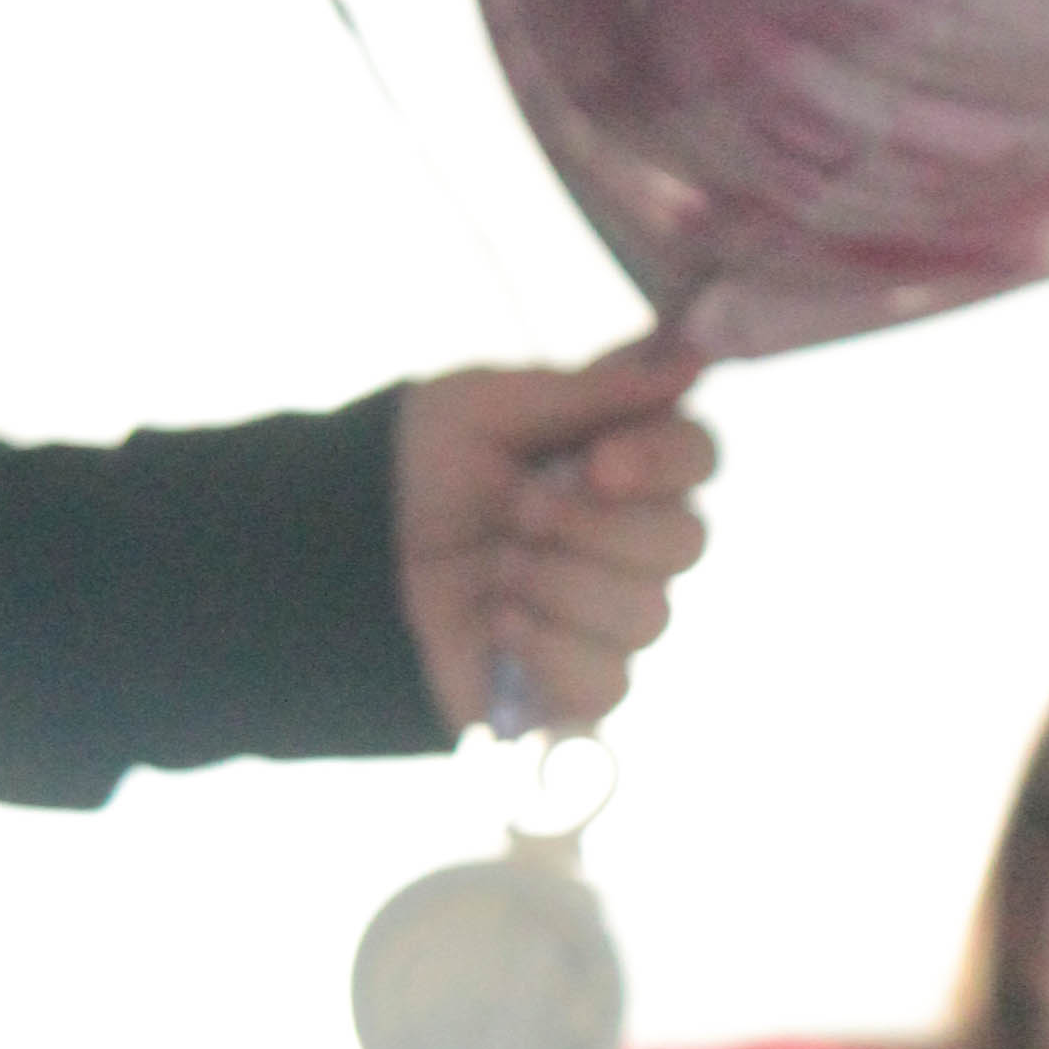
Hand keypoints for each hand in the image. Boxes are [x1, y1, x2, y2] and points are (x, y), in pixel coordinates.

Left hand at [391, 337, 713, 734]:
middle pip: (686, 541)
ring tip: (495, 568)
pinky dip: (549, 650)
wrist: (350, 556)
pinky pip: (607, 684)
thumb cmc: (423, 470)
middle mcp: (633, 540)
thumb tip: (688, 363)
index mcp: (624, 461)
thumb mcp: (486, 408)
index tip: (600, 462)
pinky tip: (498, 623)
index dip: (663, 461)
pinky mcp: (578, 685)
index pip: (698, 456)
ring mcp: (610, 617)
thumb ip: (588, 393)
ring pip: (648, 615)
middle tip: (518, 511)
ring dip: (560, 585)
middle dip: (593, 527)